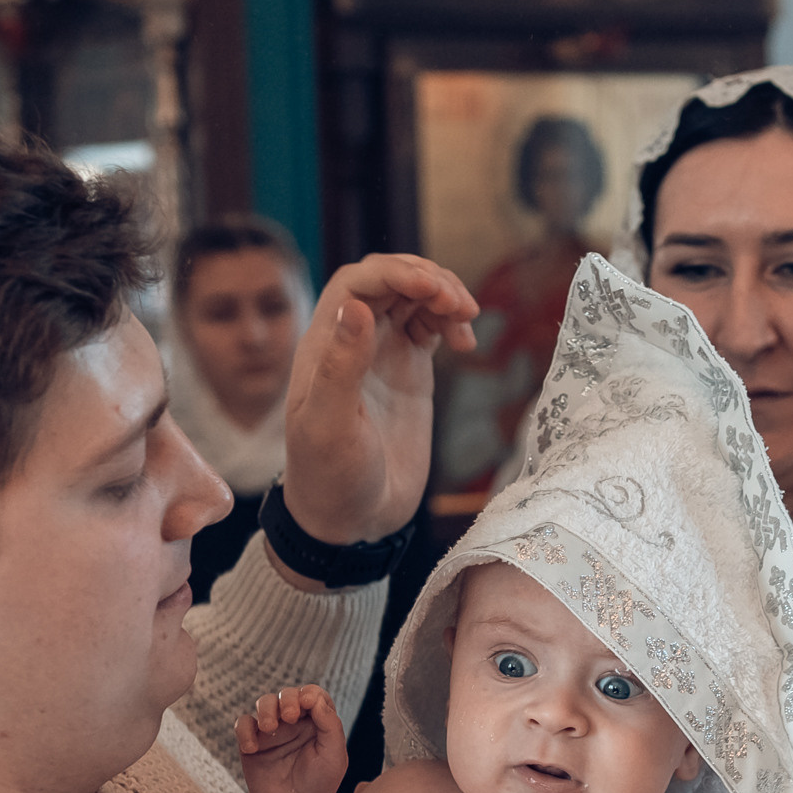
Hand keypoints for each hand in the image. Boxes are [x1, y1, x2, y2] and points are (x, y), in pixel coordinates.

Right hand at [235, 684, 348, 792]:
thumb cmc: (318, 784)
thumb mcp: (334, 756)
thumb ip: (330, 726)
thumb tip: (315, 698)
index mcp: (318, 721)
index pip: (314, 695)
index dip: (309, 694)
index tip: (307, 703)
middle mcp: (295, 722)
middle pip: (288, 695)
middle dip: (287, 699)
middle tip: (289, 716)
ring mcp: (272, 731)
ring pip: (265, 703)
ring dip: (266, 710)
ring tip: (269, 728)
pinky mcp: (252, 742)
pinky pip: (243, 725)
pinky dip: (244, 731)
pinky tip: (251, 747)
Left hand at [279, 255, 478, 547]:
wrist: (352, 520)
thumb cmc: (330, 479)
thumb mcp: (330, 425)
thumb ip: (341, 366)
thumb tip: (356, 306)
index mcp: (325, 345)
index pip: (358, 282)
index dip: (397, 273)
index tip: (434, 289)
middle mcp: (353, 342)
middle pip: (390, 281)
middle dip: (428, 280)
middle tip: (460, 305)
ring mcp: (382, 355)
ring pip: (413, 299)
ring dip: (444, 297)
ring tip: (467, 320)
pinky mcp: (408, 373)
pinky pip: (430, 328)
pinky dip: (452, 323)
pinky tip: (467, 342)